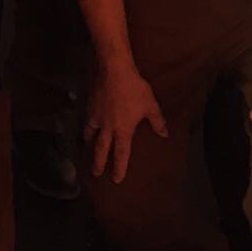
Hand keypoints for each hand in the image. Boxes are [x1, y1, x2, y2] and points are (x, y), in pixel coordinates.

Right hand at [84, 64, 166, 182]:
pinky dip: (87, 127)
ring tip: (87, 150)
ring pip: (91, 135)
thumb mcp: (151, 106)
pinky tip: (87, 126)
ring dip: (90, 145)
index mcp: (123, 130)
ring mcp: (97, 116)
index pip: (121, 154)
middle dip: (99, 162)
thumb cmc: (135, 90)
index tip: (116, 179)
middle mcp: (108, 127)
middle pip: (101, 149)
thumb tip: (164, 135)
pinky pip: (87, 121)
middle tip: (96, 173)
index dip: (119, 167)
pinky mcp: (90, 105)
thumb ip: (157, 122)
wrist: (114, 71)